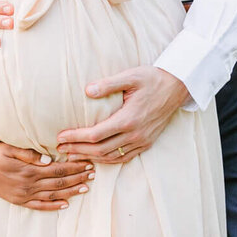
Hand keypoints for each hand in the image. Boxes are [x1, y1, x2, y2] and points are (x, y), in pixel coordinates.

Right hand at [0, 141, 94, 210]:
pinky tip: (65, 204)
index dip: (74, 167)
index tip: (87, 163)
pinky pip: (39, 206)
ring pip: (53, 195)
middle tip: (93, 174)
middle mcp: (28, 184)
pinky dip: (53, 206)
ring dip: (71, 192)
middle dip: (78, 178)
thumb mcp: (8, 148)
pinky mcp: (18, 200)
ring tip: (86, 188)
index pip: (57, 170)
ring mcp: (23, 194)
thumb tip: (47, 158)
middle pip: (59, 183)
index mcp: (28, 170)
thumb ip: (27, 154)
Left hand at [56, 67, 189, 163]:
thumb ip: (108, 84)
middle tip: (60, 148)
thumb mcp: (130, 76)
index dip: (76, 137)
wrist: (177, 87)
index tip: (60, 136)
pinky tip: (96, 157)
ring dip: (90, 158)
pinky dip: (108, 160)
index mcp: (128, 119)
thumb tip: (87, 91)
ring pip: (111, 157)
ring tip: (72, 154)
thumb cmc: (152, 79)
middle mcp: (135, 134)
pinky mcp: (147, 143)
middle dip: (78, 150)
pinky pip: (124, 157)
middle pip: (100, 150)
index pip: (95, 135)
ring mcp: (142, 141)